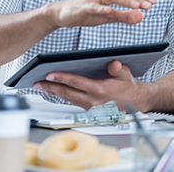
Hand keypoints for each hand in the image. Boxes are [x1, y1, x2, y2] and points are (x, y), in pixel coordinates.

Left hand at [33, 60, 148, 110]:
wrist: (137, 103)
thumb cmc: (129, 87)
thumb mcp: (126, 75)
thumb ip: (118, 69)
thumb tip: (113, 63)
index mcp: (100, 91)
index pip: (76, 82)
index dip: (61, 78)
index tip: (49, 74)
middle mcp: (93, 101)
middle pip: (67, 92)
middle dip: (50, 87)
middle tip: (37, 82)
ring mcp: (90, 107)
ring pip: (67, 98)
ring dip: (53, 92)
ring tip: (40, 86)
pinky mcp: (89, 109)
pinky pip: (71, 101)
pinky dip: (61, 96)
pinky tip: (53, 90)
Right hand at [52, 0, 155, 28]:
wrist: (63, 13)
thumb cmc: (86, 13)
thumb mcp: (108, 16)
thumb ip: (124, 16)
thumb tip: (142, 16)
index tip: (154, 2)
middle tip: (148, 5)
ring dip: (123, 0)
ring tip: (135, 5)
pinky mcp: (83, 6)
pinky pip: (93, 7)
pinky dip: (100, 8)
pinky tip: (108, 11)